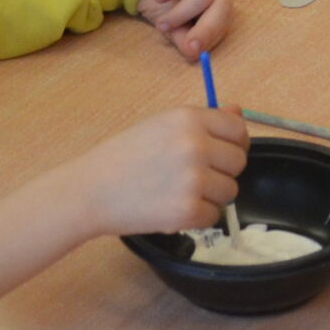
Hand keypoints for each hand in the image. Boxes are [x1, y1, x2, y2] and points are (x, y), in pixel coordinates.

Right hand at [74, 104, 246, 235]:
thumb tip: (238, 112)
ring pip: (230, 191)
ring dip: (211, 196)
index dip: (235, 144)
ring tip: (180, 192)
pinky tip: (173, 208)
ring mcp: (193, 180)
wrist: (89, 190)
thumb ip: (203, 120)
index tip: (223, 154)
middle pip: (239, 162)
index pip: (238, 130)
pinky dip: (197, 217)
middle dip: (223, 172)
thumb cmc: (123, 156)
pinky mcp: (187, 211)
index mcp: (189, 118)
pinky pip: (213, 216)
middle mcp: (195, 145)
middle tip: (195, 177)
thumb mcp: (161, 125)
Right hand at [136, 0, 230, 58]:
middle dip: (203, 28)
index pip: (225, 19)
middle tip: (185, 44)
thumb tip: (193, 56)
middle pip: (221, 6)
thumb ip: (184, 38)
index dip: (211, 36)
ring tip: (162, 22)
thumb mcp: (171, 25)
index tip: (193, 52)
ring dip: (181, 13)